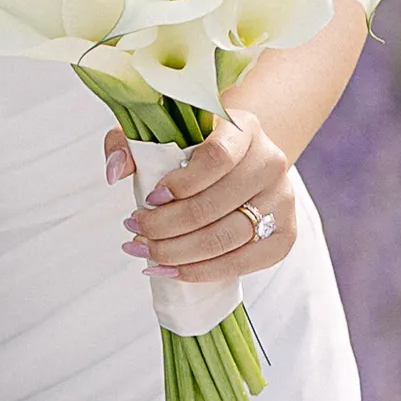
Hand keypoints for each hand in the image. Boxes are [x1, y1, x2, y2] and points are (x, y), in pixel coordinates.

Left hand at [111, 108, 297, 283]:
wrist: (237, 166)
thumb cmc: (191, 150)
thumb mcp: (157, 134)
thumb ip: (127, 142)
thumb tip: (116, 172)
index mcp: (244, 129)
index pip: (217, 158)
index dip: (180, 184)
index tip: (149, 198)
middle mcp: (270, 161)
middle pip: (214, 205)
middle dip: (164, 226)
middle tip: (134, 230)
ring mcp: (281, 200)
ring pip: (225, 238)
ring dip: (177, 252)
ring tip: (144, 252)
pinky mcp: (284, 235)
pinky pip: (242, 263)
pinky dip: (201, 272)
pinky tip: (170, 270)